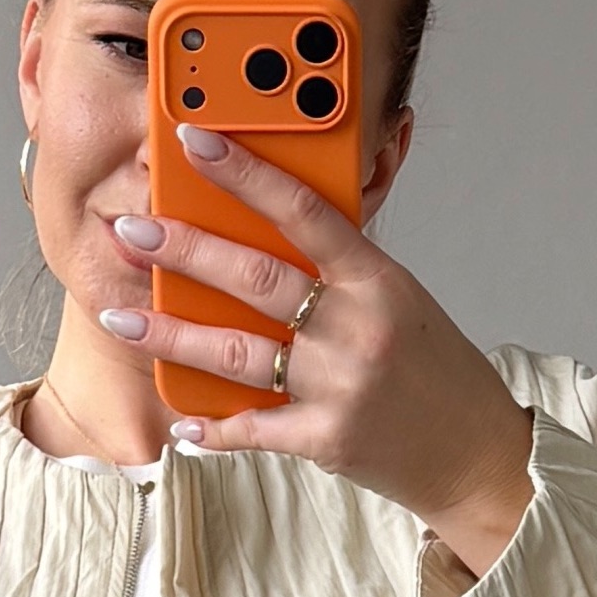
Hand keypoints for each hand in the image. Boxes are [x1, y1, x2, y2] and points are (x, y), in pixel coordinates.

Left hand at [96, 140, 537, 576]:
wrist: (476, 454)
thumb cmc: (435, 370)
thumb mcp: (399, 301)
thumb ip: (340, 270)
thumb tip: (266, 232)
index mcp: (378, 280)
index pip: (304, 210)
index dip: (246, 172)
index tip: (195, 141)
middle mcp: (358, 328)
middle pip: (255, 279)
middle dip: (184, 250)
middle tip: (132, 229)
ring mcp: (341, 386)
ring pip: (236, 353)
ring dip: (169, 336)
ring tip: (120, 319)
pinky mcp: (328, 440)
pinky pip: (254, 428)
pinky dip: (212, 427)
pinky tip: (179, 419)